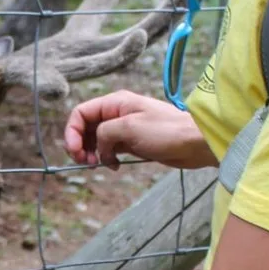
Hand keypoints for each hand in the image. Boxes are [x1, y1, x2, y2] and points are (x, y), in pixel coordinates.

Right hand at [63, 90, 215, 169]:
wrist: (195, 143)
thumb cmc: (166, 131)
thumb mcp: (129, 127)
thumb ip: (105, 132)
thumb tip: (98, 145)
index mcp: (115, 103)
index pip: (81, 113)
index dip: (72, 131)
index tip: (75, 151)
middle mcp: (117, 113)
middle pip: (86, 127)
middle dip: (80, 144)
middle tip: (85, 161)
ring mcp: (124, 128)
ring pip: (97, 140)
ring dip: (92, 153)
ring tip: (97, 165)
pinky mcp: (132, 142)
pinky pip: (110, 149)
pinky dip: (107, 158)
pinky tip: (114, 166)